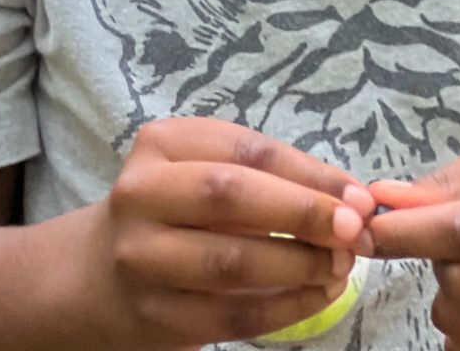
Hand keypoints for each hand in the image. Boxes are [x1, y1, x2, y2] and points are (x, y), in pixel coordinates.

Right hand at [84, 117, 374, 350]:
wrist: (101, 274)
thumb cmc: (175, 211)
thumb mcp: (206, 172)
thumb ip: (272, 179)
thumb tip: (354, 201)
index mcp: (160, 144)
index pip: (244, 150)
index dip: (308, 173)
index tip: (359, 196)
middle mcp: (142, 193)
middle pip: (229, 195)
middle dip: (303, 212)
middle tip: (355, 231)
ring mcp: (142, 256)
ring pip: (231, 262)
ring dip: (300, 266)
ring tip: (341, 267)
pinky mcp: (154, 314)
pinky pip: (232, 316)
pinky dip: (286, 308)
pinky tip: (318, 296)